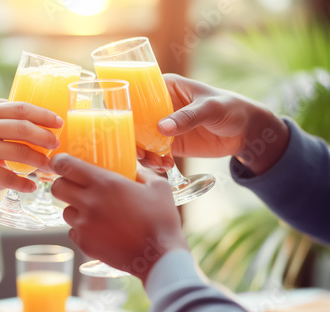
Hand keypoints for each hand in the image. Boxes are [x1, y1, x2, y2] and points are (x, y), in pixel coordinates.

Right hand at [0, 100, 61, 200]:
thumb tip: (23, 123)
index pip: (18, 107)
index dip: (42, 114)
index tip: (58, 121)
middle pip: (23, 127)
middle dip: (46, 136)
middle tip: (57, 144)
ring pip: (20, 152)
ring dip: (40, 161)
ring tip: (49, 167)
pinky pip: (8, 177)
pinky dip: (23, 183)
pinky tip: (31, 187)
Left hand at [50, 154, 187, 282]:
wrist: (158, 257)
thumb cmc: (161, 220)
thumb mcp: (158, 186)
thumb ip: (141, 173)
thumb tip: (133, 168)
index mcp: (105, 183)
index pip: (65, 165)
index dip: (59, 161)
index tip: (60, 162)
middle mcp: (89, 202)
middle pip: (57, 187)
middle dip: (63, 184)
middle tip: (74, 186)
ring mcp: (84, 225)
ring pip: (65, 210)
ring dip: (74, 208)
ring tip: (93, 211)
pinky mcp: (84, 243)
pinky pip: (73, 230)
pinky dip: (81, 228)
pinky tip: (99, 229)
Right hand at [139, 74, 288, 174]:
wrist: (245, 131)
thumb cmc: (229, 107)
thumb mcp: (210, 108)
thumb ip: (188, 117)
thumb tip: (162, 128)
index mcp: (164, 88)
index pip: (137, 95)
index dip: (126, 109)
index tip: (125, 126)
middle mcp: (158, 107)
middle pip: (135, 122)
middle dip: (133, 139)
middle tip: (141, 153)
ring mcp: (162, 128)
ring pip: (142, 141)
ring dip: (144, 155)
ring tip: (157, 163)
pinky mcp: (169, 145)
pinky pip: (155, 154)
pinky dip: (156, 162)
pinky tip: (166, 165)